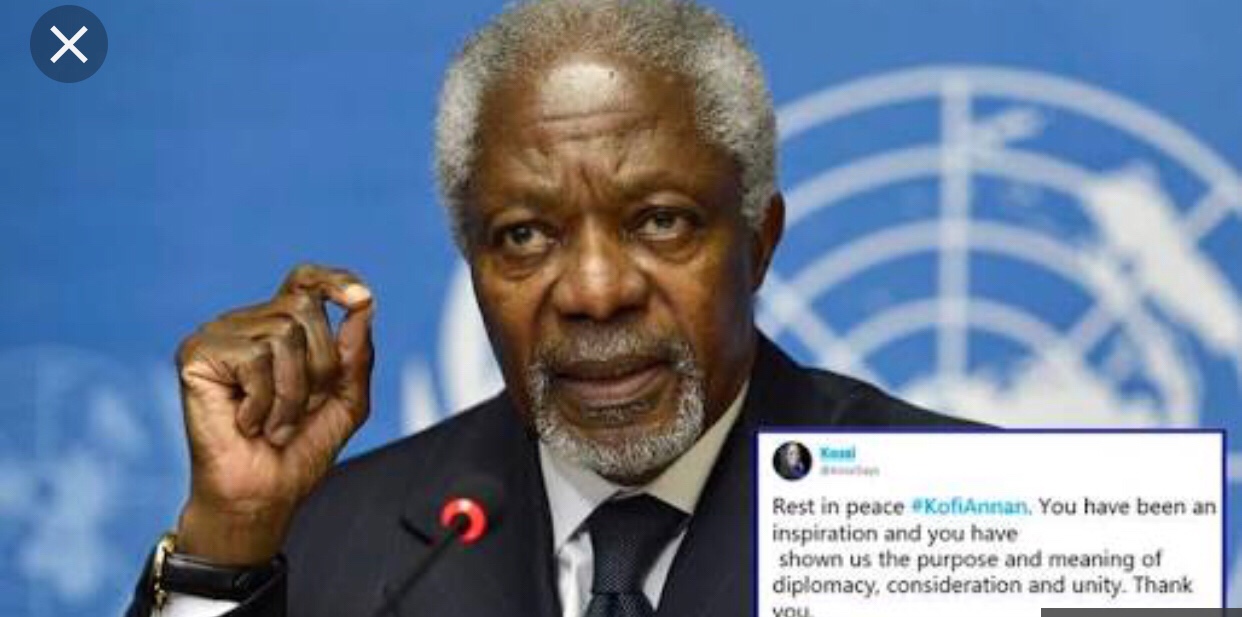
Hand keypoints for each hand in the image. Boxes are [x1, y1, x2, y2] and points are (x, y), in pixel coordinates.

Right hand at [173, 264, 374, 564]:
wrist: (262, 496)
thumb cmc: (299, 450)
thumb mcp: (347, 401)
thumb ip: (357, 355)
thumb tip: (363, 305)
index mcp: (280, 327)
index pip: (306, 280)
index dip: (334, 279)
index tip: (361, 297)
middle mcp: (247, 323)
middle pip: (304, 308)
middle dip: (320, 365)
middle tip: (300, 409)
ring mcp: (218, 335)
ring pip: (282, 334)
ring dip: (291, 393)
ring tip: (273, 423)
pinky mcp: (196, 353)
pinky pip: (254, 358)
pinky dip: (263, 400)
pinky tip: (247, 422)